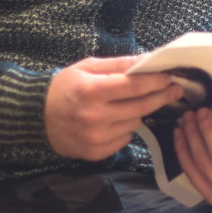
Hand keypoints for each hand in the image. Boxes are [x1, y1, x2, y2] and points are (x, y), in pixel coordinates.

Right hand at [45, 56, 182, 160]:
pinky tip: (115, 120)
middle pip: (141, 107)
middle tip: (175, 90)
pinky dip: (125, 128)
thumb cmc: (65, 88)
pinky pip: (125, 138)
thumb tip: (148, 59)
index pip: (134, 86)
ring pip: (135, 123)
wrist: (37, 117)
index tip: (170, 78)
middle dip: (161, 97)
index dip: (156, 82)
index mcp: (91, 90)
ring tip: (130, 104)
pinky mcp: (96, 152)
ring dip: (139, 112)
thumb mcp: (87, 67)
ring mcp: (95, 137)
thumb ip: (118, 64)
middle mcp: (94, 116)